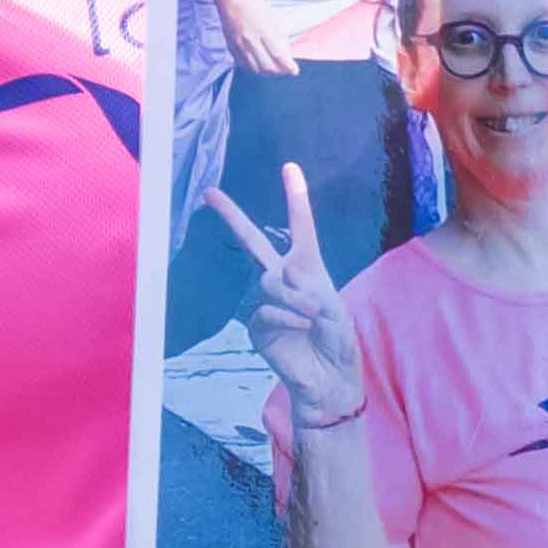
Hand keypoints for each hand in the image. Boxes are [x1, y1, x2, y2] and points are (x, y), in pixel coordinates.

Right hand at [204, 163, 368, 430]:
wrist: (329, 379)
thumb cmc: (337, 342)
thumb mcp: (335, 310)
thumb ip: (310, 290)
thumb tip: (281, 276)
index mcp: (308, 268)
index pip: (301, 227)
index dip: (295, 197)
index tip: (289, 167)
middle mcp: (283, 279)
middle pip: (253, 241)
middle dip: (231, 216)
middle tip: (209, 193)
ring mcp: (266, 302)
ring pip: (270, 283)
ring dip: (294, 298)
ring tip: (312, 315)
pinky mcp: (257, 327)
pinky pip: (265, 310)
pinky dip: (286, 316)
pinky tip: (301, 326)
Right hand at [216, 0, 304, 80]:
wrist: (233, 0)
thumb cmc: (256, 7)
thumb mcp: (274, 19)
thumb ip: (281, 37)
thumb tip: (287, 55)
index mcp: (264, 31)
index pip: (278, 55)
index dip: (288, 66)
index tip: (294, 70)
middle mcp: (251, 40)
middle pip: (267, 66)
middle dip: (279, 72)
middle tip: (286, 70)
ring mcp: (240, 46)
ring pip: (255, 69)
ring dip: (267, 73)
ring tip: (275, 70)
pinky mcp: (232, 48)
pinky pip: (244, 65)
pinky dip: (254, 69)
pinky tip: (260, 66)